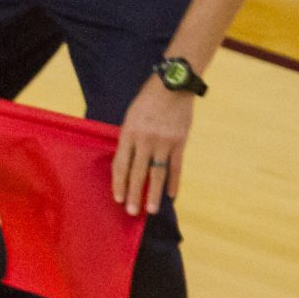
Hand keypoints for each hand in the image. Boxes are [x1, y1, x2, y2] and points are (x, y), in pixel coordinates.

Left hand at [114, 76, 194, 214]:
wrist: (172, 85)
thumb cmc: (147, 101)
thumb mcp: (131, 117)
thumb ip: (129, 140)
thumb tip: (125, 164)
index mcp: (129, 133)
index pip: (121, 164)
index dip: (119, 183)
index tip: (118, 199)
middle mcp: (145, 140)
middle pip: (137, 172)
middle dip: (134, 194)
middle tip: (131, 212)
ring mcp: (164, 142)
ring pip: (157, 173)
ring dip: (153, 194)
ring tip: (151, 210)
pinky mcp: (180, 142)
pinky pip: (176, 166)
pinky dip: (174, 182)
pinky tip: (171, 196)